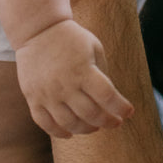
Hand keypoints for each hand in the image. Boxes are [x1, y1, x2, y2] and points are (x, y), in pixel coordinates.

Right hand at [15, 17, 133, 138]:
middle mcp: (65, 84)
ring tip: (94, 126)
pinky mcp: (33, 97)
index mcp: (83, 69)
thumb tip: (110, 100)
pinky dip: (59, 132)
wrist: (37, 29)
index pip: (107, 97)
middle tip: (114, 121)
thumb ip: (103, 72)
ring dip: (86, 129)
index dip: (121, 107)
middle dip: (107, 121)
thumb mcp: (94, 47)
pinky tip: (70, 133)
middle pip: (91, 115)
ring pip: (70, 124)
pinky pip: (46, 124)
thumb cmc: (71, 38)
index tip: (128, 111)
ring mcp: (47, 93)